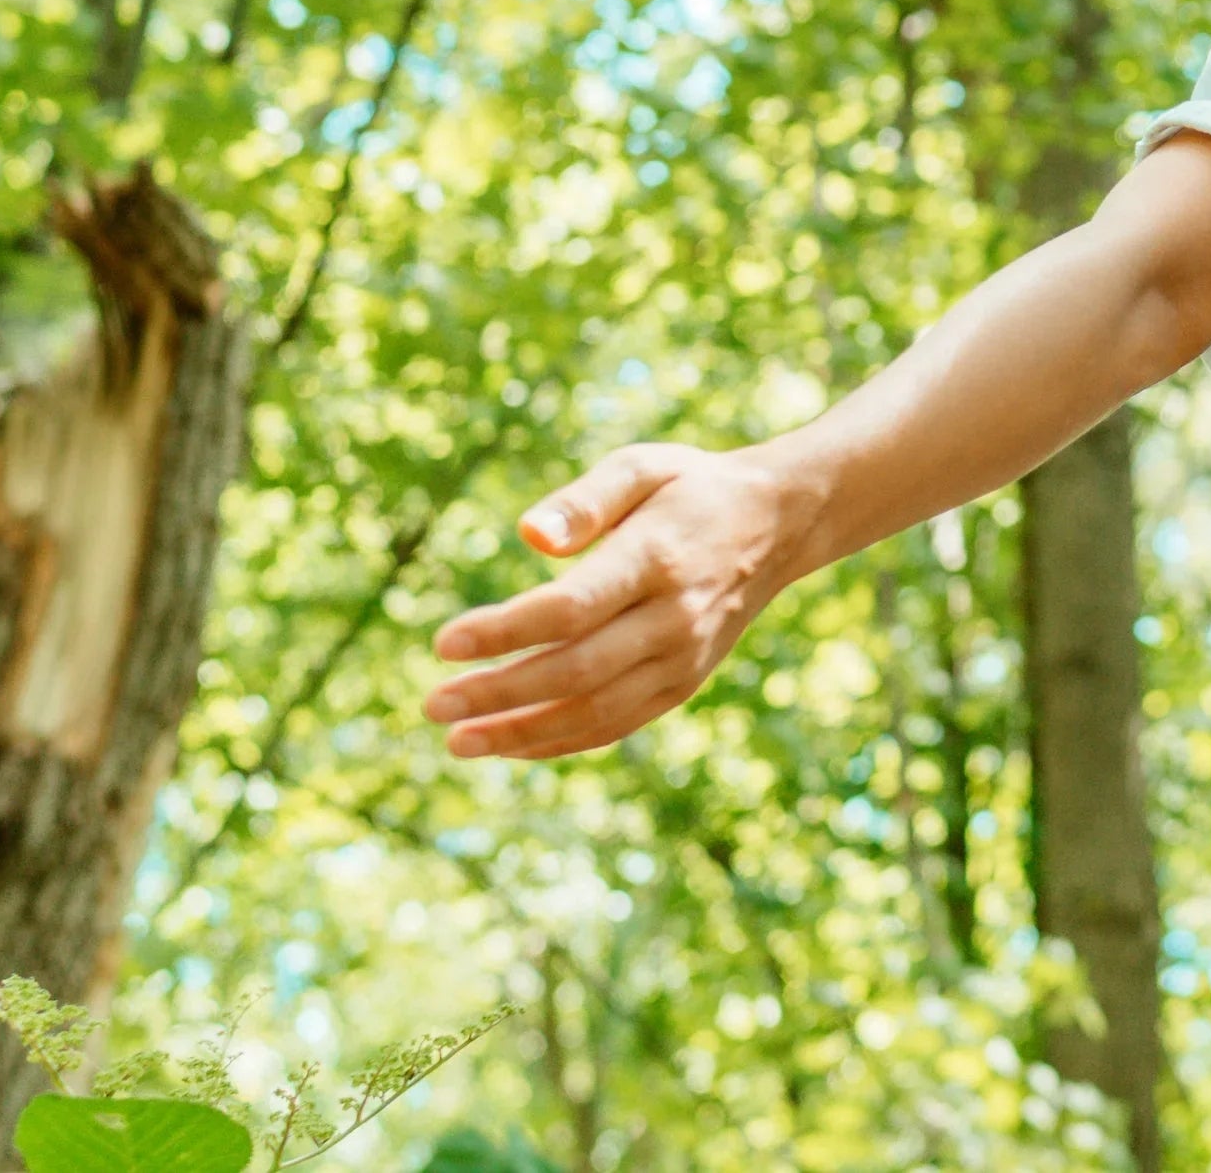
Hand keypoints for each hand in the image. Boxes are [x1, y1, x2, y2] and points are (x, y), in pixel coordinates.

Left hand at [423, 443, 811, 760]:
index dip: (505, 631)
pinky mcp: (683, 684)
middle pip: (576, 670)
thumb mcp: (641, 466)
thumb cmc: (688, 488)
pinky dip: (560, 741)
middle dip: (499, 694)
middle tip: (434, 705)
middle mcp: (674, 618)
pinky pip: (616, 724)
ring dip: (521, 732)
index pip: (571, 608)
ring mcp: (682, 659)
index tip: (443, 643)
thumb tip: (527, 536)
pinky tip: (509, 744)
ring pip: (594, 711)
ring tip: (457, 740)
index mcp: (657, 558)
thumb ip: (583, 498)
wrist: (777, 524)